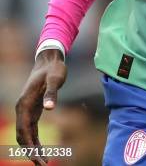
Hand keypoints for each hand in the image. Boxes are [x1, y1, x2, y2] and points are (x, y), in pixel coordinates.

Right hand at [16, 49, 66, 164]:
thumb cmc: (53, 69)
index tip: (39, 158)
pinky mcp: (33, 109)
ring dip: (33, 149)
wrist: (50, 59)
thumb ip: (52, 93)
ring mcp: (26, 109)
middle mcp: (22, 108)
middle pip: (22, 136)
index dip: (30, 146)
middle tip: (43, 164)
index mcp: (24, 103)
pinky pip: (31, 129)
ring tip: (44, 162)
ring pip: (26, 135)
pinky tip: (43, 150)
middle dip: (31, 152)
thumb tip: (49, 108)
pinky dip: (35, 141)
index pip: (24, 130)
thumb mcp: (55, 78)